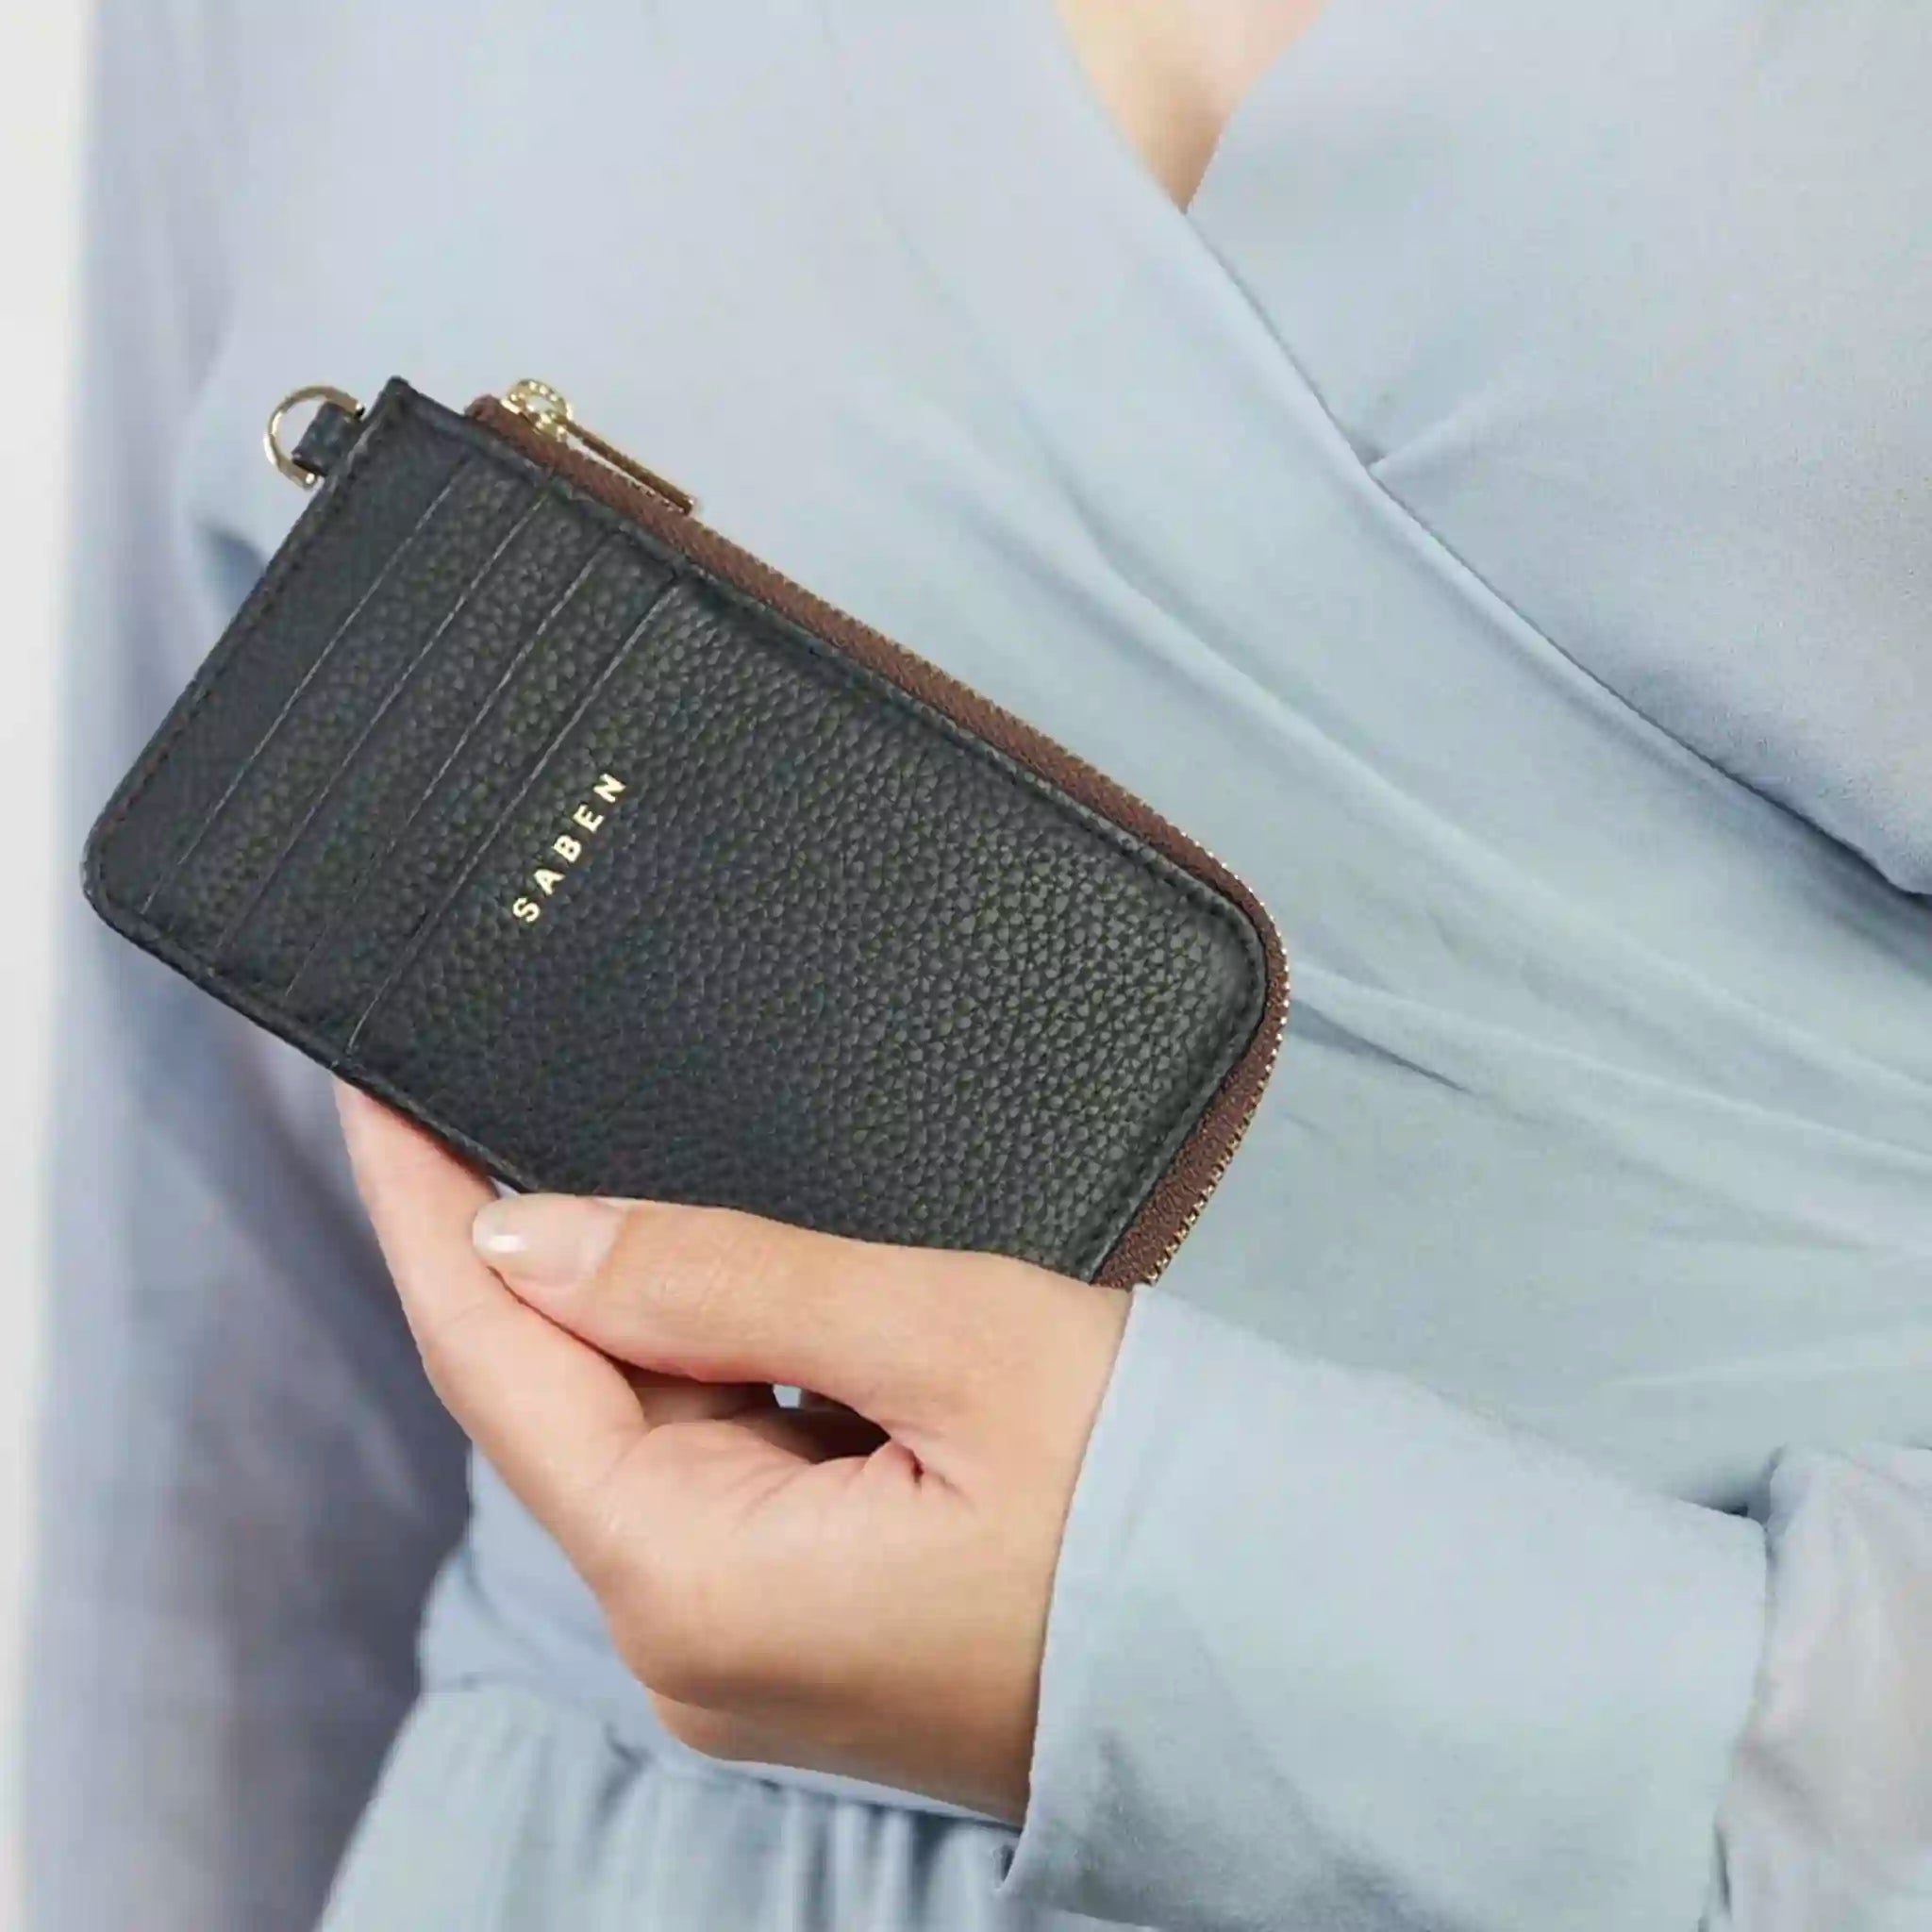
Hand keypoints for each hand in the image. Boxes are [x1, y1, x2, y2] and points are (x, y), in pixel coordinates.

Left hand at [336, 1084, 1128, 1820]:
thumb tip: (530, 1230)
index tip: (374, 1095)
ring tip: (603, 1164)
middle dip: (518, 1245)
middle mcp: (690, 1639)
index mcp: (697, 1580)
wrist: (1291, 1632)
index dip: (424, 1215)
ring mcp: (744, 1642)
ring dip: (624, 1303)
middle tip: (475, 1095)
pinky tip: (720, 1284)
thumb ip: (724, 1275)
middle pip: (554, 1400)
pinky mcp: (801, 1622)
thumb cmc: (1152, 1492)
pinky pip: (705, 1466)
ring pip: (633, 1428)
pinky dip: (699, 1363)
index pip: (497, 1364)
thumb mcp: (939, 1334)